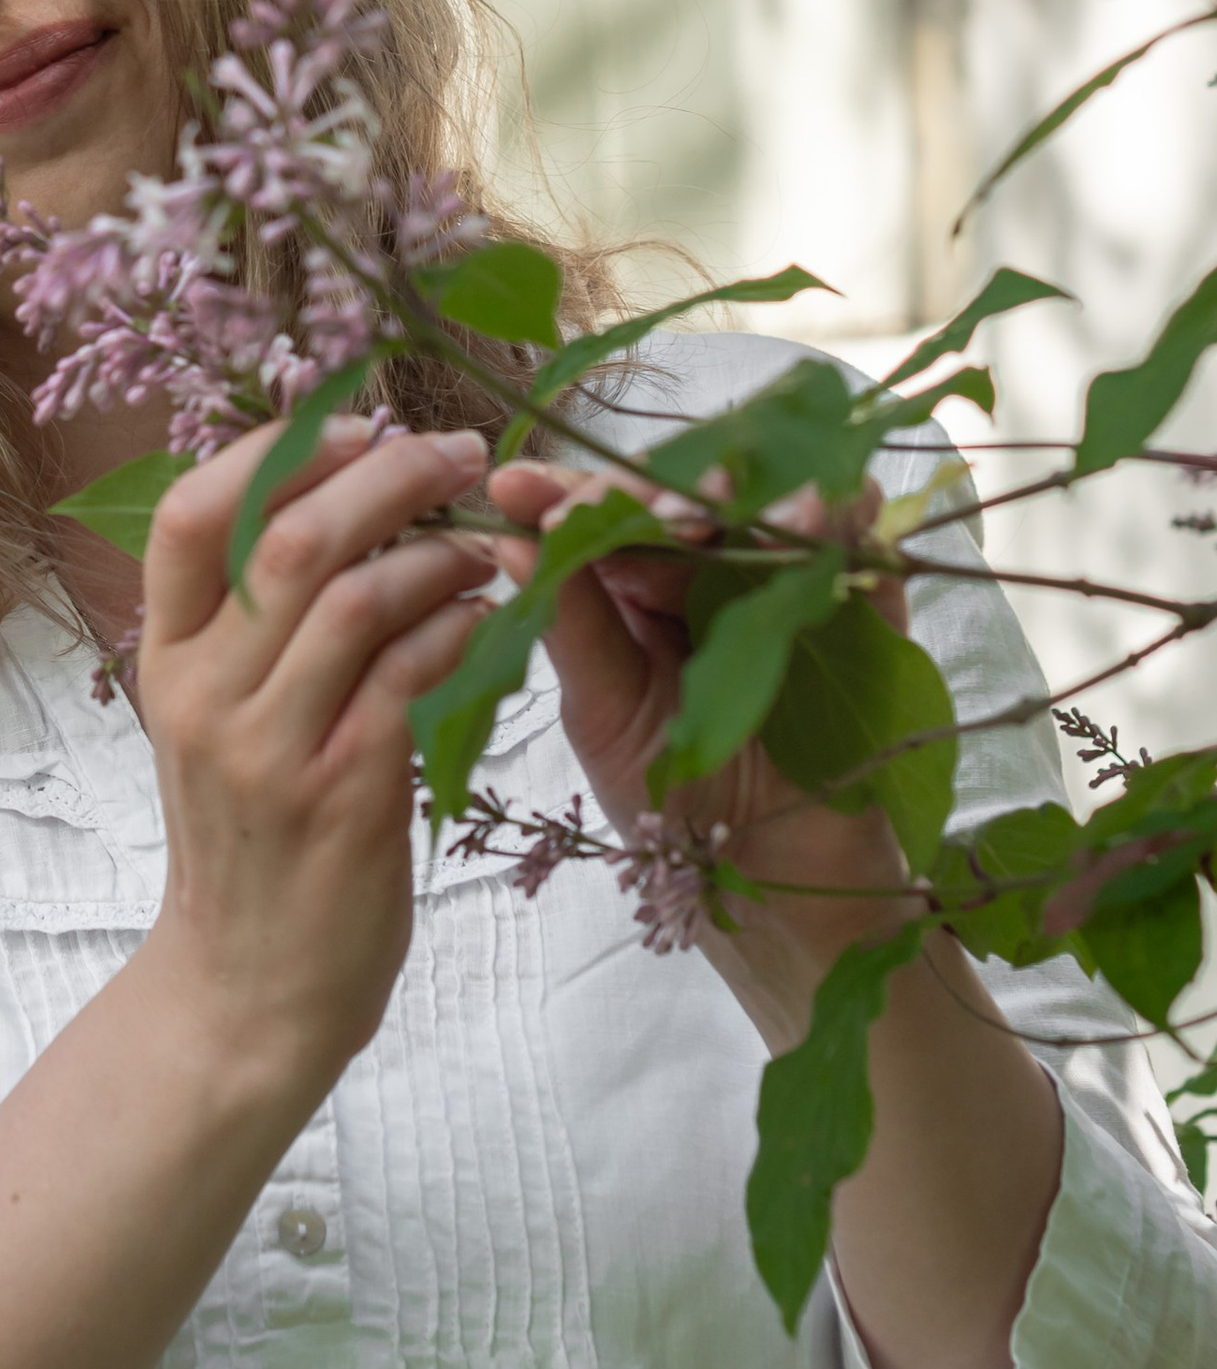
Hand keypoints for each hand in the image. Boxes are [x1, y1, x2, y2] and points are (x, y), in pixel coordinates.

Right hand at [132, 419, 495, 1113]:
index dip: (275, 447)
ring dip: (443, 551)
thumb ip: (246, 623)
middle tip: (454, 450)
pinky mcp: (346, 796)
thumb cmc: (247, 841)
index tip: (355, 421)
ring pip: (364, 597)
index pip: (191, 514)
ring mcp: (272, 748)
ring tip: (485, 544)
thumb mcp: (210, 721)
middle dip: (387, 473)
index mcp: (165, 661)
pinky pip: (417, 676)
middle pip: (292, 537)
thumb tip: (327, 496)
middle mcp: (204, 695)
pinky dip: (467, 628)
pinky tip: (495, 618)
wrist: (246, 992)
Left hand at [488, 459, 923, 1043]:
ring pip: (761, 493)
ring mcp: (783, 572)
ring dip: (735, 489)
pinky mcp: (860, 592)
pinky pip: (853, 530)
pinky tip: (802, 520)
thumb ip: (568, 625)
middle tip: (623, 503)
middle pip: (679, 488)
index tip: (513, 487)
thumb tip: (508, 539)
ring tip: (703, 510)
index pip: (599, 515)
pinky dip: (831, 511)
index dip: (560, 491)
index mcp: (632, 587)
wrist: (773, 882)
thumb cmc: (676, 803)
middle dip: (648, 486)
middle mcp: (704, 566)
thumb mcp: (604, 714)